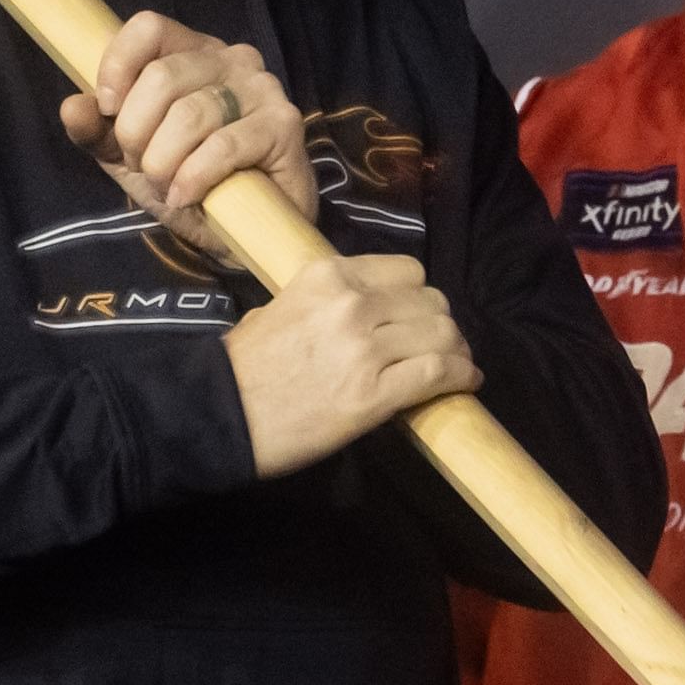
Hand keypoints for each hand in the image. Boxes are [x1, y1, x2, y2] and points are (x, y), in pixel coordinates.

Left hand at [61, 14, 313, 248]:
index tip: (108, 110)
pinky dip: (193, 179)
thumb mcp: (127, 157)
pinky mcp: (283, 125)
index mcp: (191, 52)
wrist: (241, 231)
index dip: (117, 67)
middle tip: (143, 166)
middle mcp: (230, 58)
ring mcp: (261, 88)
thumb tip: (72, 106)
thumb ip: (97, 130)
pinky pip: (222, 147)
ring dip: (164, 163)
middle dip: (136, 134)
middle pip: (161, 77)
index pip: (148, 27)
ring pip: (189, 115)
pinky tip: (188, 198)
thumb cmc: (186, 180)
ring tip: (168, 186)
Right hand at [224, 253, 479, 475]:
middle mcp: (352, 303)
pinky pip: (437, 374)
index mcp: (327, 276)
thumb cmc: (242, 366)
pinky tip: (465, 384)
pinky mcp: (374, 393)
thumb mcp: (280, 307)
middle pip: (431, 302)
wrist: (219, 414)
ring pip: (442, 335)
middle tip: (441, 345)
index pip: (405, 271)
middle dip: (442, 324)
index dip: (419, 296)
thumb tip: (364, 310)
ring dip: (457, 352)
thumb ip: (325, 301)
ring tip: (458, 366)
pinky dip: (460, 378)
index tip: (419, 314)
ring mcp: (366, 348)